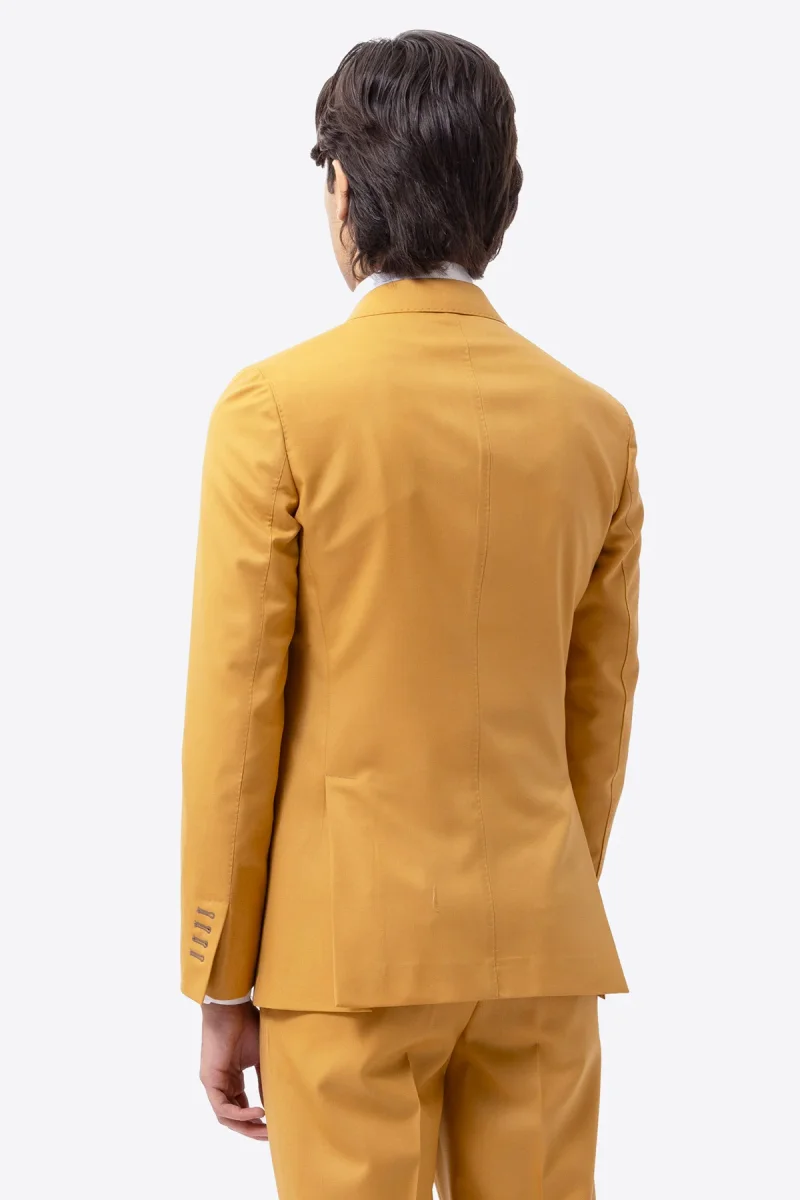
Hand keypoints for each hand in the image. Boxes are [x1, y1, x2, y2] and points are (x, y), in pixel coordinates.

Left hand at [199, 1001, 266, 1139]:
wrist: (232, 1008)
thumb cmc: (247, 1025)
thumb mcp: (261, 1058)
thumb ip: (264, 1081)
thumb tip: (273, 1104)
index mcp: (232, 1079)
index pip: (241, 1108)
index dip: (256, 1121)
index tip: (273, 1128)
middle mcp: (221, 1084)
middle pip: (233, 1118)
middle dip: (252, 1130)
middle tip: (270, 1137)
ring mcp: (214, 1084)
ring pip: (226, 1117)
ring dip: (246, 1127)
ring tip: (265, 1129)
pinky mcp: (210, 1081)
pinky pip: (222, 1107)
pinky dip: (239, 1114)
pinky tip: (257, 1113)